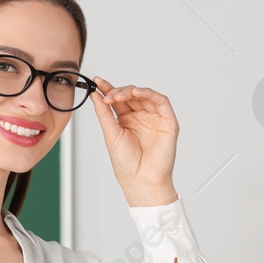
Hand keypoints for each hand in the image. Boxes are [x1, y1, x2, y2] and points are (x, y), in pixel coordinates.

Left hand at [88, 77, 178, 205]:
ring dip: (131, 91)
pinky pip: (161, 101)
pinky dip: (149, 94)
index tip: (96, 82)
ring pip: (145, 95)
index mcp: (126, 120)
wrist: (140, 179)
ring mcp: (154, 118)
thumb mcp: (110, 134)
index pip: (118, 100)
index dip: (108, 89)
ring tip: (118, 96)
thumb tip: (95, 95)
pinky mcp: (168, 121)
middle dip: (118, 91)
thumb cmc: (126, 163)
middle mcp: (140, 117)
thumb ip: (104, 113)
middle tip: (107, 95)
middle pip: (130, 95)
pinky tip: (136, 93)